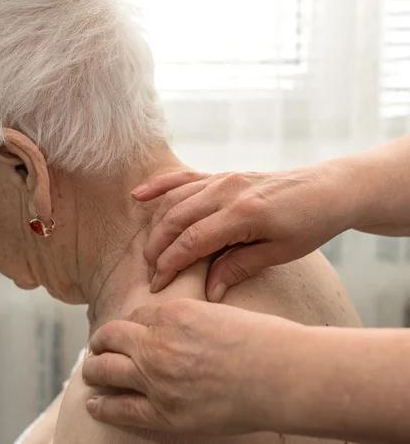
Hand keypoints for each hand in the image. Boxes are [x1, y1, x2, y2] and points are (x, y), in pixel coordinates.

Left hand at [82, 299, 298, 433]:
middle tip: (99, 348)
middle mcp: (157, 342)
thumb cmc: (262, 340)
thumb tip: (173, 327)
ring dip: (94, 367)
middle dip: (102, 342)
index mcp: (172, 313)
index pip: (135, 315)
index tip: (128, 333)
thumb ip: (187, 318)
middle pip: (110, 337)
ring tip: (92, 370)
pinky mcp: (164, 412)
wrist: (283, 374)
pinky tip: (94, 402)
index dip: (131, 326)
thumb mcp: (217, 313)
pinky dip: (101, 404)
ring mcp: (156, 378)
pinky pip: (119, 408)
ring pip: (104, 368)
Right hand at [133, 162, 358, 299]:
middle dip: (157, 248)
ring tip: (148, 251)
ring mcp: (223, 179)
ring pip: (175, 200)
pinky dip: (160, 186)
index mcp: (243, 214)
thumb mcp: (279, 254)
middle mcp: (227, 191)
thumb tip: (208, 291)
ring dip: (156, 225)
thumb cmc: (308, 225)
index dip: (170, 264)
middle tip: (149, 273)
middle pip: (176, 220)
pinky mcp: (222, 174)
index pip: (192, 241)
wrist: (327, 190)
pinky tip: (138, 195)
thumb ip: (239, 268)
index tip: (157, 284)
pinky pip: (184, 178)